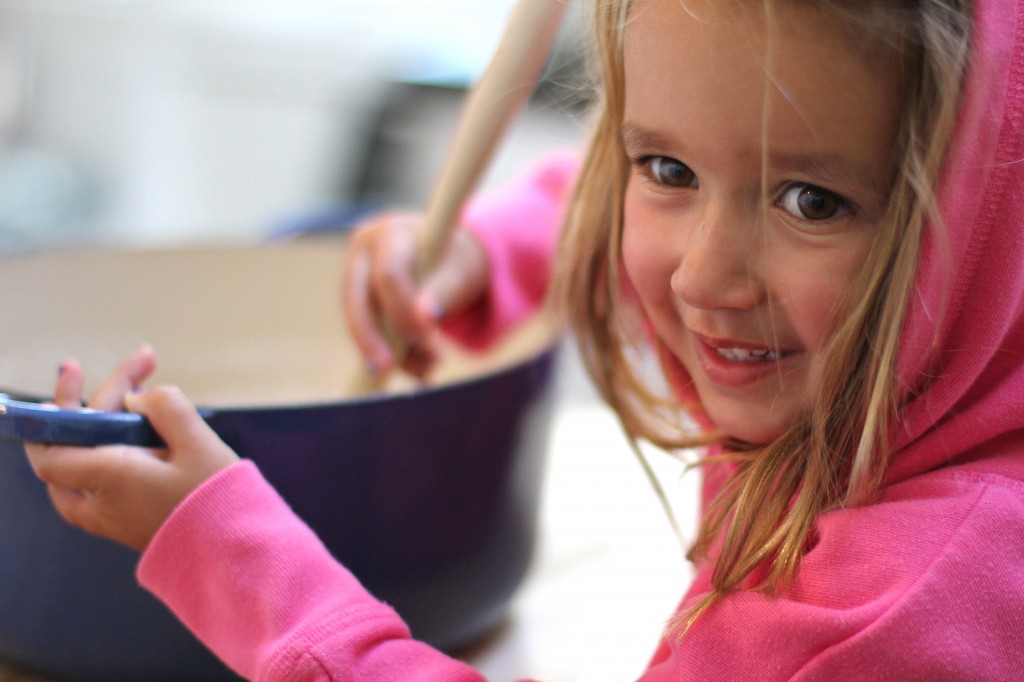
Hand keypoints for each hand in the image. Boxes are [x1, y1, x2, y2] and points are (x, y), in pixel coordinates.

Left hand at [24, 346, 238, 551]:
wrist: (236, 558)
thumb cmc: (218, 502)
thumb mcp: (199, 444)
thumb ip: (166, 408)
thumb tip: (138, 399)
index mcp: (108, 478)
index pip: (52, 442)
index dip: (59, 404)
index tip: (77, 369)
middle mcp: (97, 501)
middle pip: (79, 440)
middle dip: (110, 397)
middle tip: (147, 366)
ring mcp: (108, 516)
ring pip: (87, 460)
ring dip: (111, 420)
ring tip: (146, 391)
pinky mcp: (125, 521)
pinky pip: (103, 478)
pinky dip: (116, 446)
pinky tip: (148, 427)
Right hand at [343, 212, 488, 376]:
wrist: (448, 260)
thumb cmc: (454, 261)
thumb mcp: (459, 271)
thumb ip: (445, 291)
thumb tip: (426, 317)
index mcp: (390, 233)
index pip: (389, 275)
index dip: (403, 310)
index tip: (426, 340)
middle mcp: (363, 251)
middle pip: (357, 300)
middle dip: (371, 339)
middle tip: (386, 370)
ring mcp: (353, 274)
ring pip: (357, 320)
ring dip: (387, 351)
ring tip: (424, 370)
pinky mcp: (356, 300)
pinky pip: (364, 331)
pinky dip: (390, 353)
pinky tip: (419, 369)